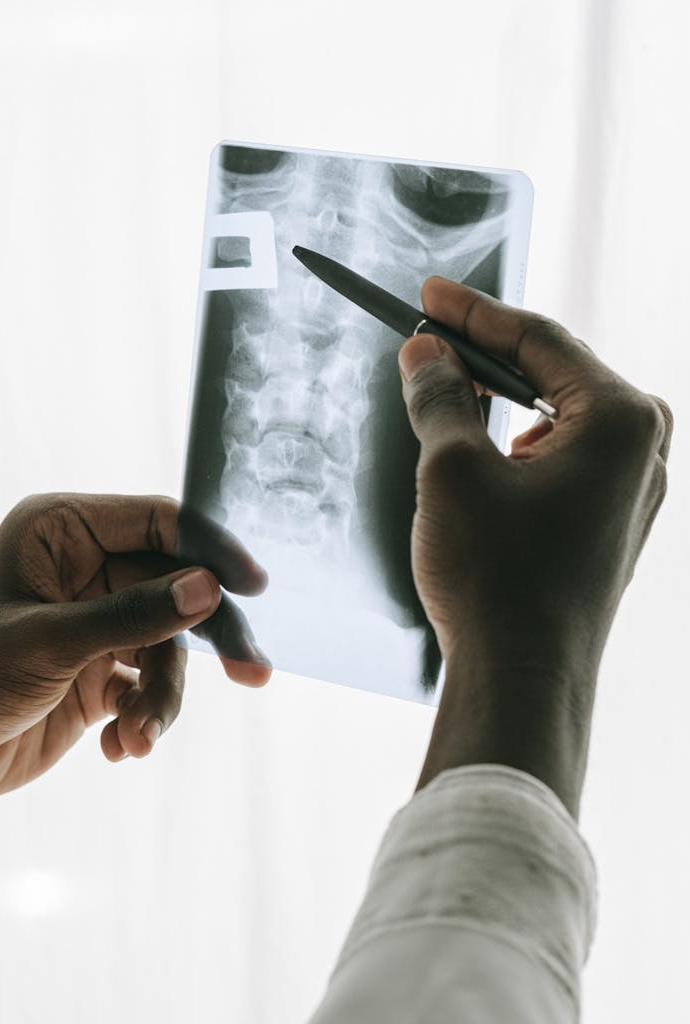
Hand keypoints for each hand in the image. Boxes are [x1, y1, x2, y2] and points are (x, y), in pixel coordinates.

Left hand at [0, 494, 270, 796]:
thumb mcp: (51, 643)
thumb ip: (134, 614)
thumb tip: (209, 587)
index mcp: (63, 532)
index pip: (159, 523)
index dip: (210, 550)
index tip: (253, 587)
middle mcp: (84, 569)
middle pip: (176, 587)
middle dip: (206, 638)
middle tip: (251, 671)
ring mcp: (95, 620)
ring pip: (167, 646)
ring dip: (162, 697)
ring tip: (139, 737)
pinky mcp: (97, 671)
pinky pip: (148, 685)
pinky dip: (142, 717)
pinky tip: (120, 746)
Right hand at [399, 279, 672, 811]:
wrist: (523, 682)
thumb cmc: (496, 580)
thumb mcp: (451, 470)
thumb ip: (440, 396)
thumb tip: (426, 352)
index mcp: (621, 419)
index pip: (538, 339)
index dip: (473, 313)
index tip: (428, 294)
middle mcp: (644, 448)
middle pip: (553, 374)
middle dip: (486, 356)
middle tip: (428, 339)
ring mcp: (634, 489)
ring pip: (556, 419)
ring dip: (499, 405)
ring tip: (444, 398)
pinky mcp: (613, 522)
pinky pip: (562, 459)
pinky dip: (516, 447)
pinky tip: (479, 457)